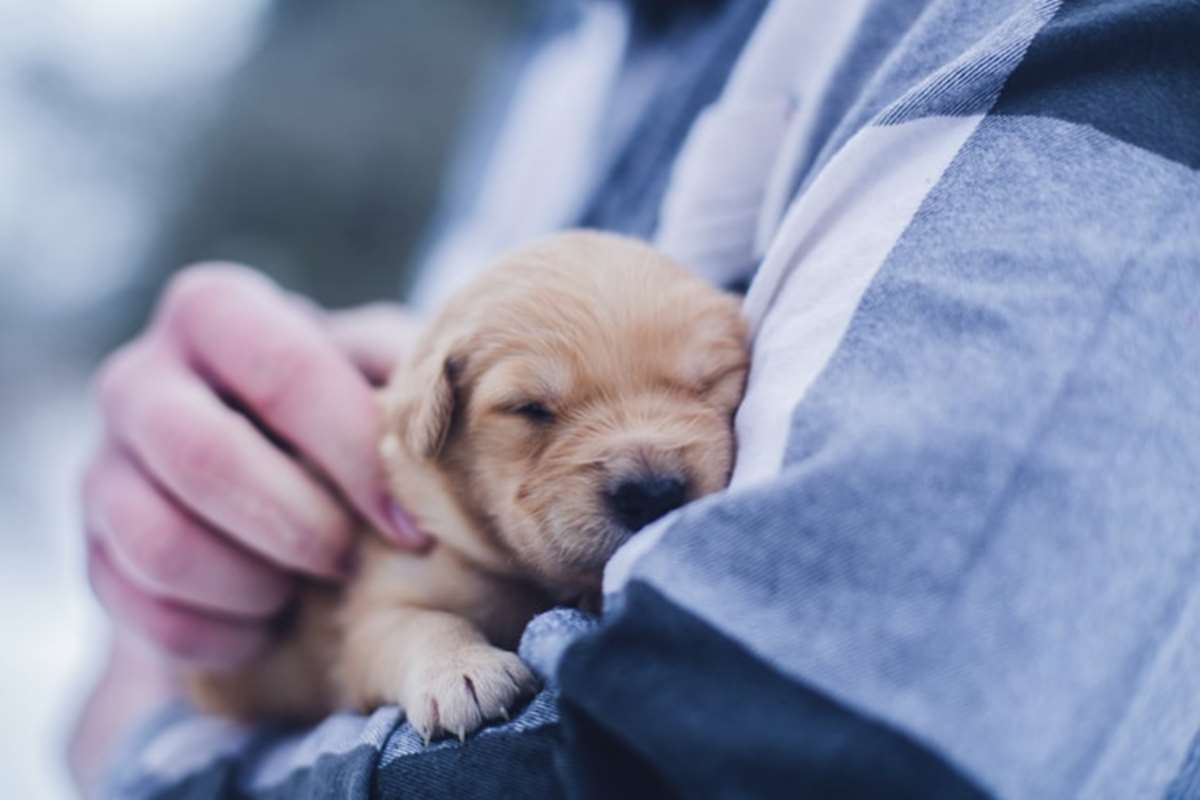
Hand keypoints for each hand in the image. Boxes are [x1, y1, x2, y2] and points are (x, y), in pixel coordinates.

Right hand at [82, 264, 428, 667]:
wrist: (267, 472)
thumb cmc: (344, 411)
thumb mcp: (379, 371)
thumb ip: (407, 374)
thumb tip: (465, 405)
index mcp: (216, 312)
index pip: (284, 370)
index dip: (354, 455)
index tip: (412, 526)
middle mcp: (140, 377)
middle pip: (200, 454)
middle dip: (296, 524)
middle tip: (349, 560)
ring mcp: (103, 465)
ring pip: (157, 540)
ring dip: (252, 582)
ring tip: (306, 589)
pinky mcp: (94, 549)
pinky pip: (140, 608)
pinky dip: (218, 632)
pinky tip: (268, 625)